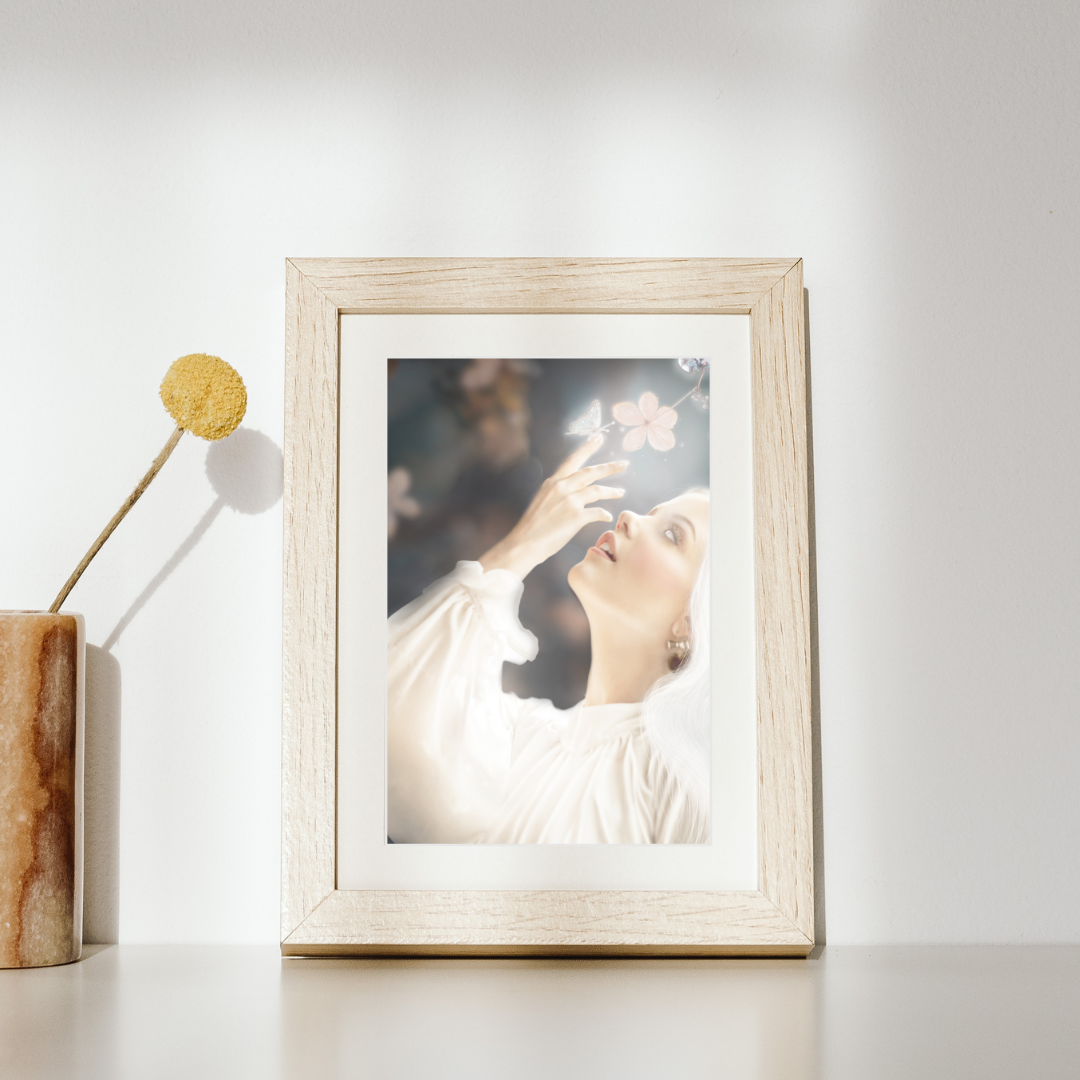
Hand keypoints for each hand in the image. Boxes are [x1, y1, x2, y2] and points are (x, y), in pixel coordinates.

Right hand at [478, 435, 627, 578]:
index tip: (598, 438)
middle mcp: (562, 487)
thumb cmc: (533, 527)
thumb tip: (572, 493)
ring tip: (620, 492)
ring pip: (597, 490)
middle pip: (591, 472)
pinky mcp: (576, 517)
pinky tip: (607, 516)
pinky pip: (597, 512)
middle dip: (609, 467)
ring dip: (611, 491)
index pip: (573, 460)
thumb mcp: (543, 501)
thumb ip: (558, 493)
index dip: (587, 448)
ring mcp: (570, 501)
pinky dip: (604, 514)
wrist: (524, 544)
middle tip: (624, 464)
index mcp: (553, 482)